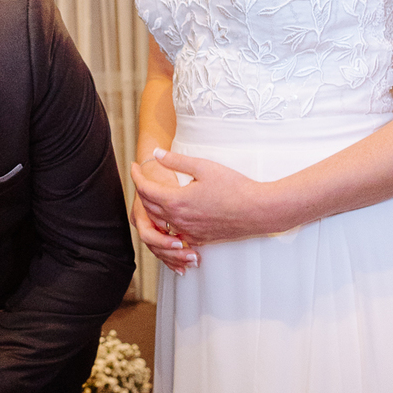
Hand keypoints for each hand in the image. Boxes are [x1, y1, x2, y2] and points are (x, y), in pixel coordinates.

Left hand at [132, 149, 278, 249]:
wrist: (258, 212)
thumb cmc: (234, 187)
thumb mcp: (203, 167)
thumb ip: (176, 160)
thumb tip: (156, 153)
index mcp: (176, 200)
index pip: (145, 188)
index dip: (137, 175)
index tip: (135, 166)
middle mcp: (178, 220)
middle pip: (148, 206)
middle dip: (141, 190)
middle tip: (142, 177)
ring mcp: (187, 232)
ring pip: (159, 222)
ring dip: (151, 208)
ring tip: (153, 195)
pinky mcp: (198, 239)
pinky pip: (174, 233)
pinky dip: (166, 223)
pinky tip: (170, 216)